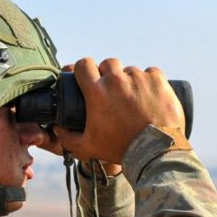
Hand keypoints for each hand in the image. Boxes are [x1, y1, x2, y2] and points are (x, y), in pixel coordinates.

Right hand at [57, 57, 184, 164]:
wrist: (154, 152)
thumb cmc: (120, 149)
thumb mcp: (88, 147)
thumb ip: (68, 138)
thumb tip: (58, 128)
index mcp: (97, 91)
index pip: (84, 64)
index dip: (84, 69)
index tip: (88, 77)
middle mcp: (117, 80)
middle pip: (108, 64)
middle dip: (108, 74)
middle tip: (113, 91)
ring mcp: (139, 78)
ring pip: (130, 70)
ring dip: (129, 80)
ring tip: (134, 98)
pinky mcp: (158, 80)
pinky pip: (150, 73)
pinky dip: (149, 82)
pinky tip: (149, 96)